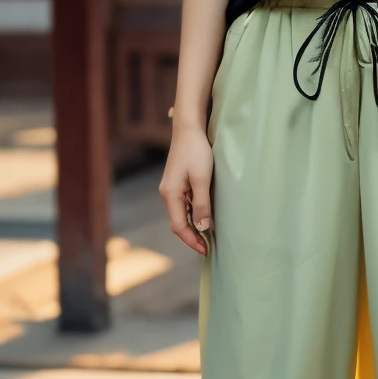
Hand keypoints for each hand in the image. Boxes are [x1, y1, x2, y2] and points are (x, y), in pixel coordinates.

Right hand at [159, 127, 214, 255]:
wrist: (189, 128)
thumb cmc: (196, 151)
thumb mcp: (202, 179)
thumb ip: (202, 204)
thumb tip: (203, 227)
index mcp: (170, 194)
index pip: (178, 226)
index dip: (192, 240)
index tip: (205, 250)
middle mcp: (168, 193)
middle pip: (178, 222)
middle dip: (193, 236)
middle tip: (209, 247)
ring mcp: (172, 188)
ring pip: (182, 214)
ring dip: (194, 226)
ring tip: (209, 236)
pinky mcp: (178, 183)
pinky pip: (185, 204)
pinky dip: (194, 214)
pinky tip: (205, 217)